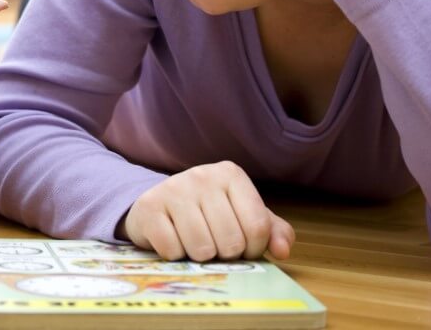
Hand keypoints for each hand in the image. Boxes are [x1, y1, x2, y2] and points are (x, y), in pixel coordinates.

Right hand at [121, 161, 294, 260]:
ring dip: (199, 256)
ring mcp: (173, 188)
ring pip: (202, 248)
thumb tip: (282, 250)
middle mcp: (202, 175)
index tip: (242, 248)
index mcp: (230, 174)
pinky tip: (172, 239)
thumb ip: (270, 231)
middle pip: (231, 241)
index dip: (253, 249)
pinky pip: (172, 250)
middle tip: (214, 245)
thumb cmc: (206, 214)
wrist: (156, 206)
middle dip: (225, 255)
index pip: (258, 226)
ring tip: (193, 242)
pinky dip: (175, 255)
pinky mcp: (149, 206)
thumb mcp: (242, 216)